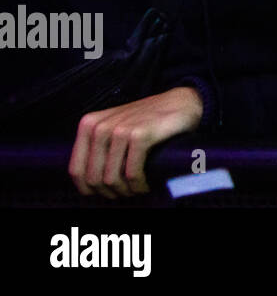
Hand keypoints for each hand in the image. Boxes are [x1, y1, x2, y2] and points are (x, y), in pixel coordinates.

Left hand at [67, 86, 202, 197]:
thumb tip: (90, 184)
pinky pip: (132, 173)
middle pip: (94, 178)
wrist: (181, 102)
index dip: (89, 189)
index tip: (104, 193)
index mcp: (89, 125)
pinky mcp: (140, 135)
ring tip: (137, 190)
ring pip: (111, 178)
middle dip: (110, 192)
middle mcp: (100, 126)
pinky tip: (146, 185)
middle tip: (126, 193)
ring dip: (125, 191)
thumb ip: (99, 148)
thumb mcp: (116, 127)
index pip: (76, 170)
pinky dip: (139, 185)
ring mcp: (120, 130)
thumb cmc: (148, 121)